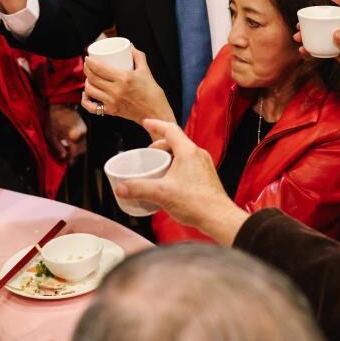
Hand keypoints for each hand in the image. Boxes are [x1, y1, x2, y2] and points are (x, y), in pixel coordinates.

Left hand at [46, 103, 85, 162]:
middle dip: (75, 155)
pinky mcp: (84, 128)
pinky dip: (79, 144)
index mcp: (74, 134)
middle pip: (82, 150)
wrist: (60, 105)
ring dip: (77, 150)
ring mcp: (84, 130)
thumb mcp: (51, 134)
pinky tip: (71, 145)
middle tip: (67, 158)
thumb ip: (58, 147)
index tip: (66, 160)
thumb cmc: (53, 118)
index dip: (70, 157)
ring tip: (68, 152)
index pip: (75, 152)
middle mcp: (82, 133)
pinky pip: (83, 140)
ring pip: (84, 145)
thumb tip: (64, 157)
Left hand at [82, 46, 173, 123]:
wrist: (155, 113)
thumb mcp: (146, 71)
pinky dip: (85, 100)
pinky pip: (91, 107)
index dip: (90, 62)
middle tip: (88, 65)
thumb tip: (130, 46)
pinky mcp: (111, 111)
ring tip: (89, 78)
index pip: (99, 68)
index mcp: (124, 78)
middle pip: (92, 78)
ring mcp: (112, 102)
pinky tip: (86, 94)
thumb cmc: (152, 93)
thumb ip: (139, 56)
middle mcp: (116, 90)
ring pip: (90, 90)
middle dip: (86, 69)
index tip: (88, 58)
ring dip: (86, 82)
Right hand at [115, 119, 248, 244]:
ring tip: (157, 169)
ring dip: (168, 158)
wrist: (218, 217)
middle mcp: (198, 155)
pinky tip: (169, 182)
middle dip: (159, 147)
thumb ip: (139, 189)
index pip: (170, 130)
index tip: (146, 123)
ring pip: (182, 155)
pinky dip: (176, 167)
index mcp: (188, 152)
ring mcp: (203, 166)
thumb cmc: (197, 203)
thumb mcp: (161, 193)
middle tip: (148, 155)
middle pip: (175, 142)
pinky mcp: (205, 177)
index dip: (156, 125)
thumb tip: (122, 187)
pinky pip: (188, 165)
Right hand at [294, 0, 339, 113]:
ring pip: (324, 32)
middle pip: (330, 17)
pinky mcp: (338, 51)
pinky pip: (323, 45)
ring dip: (310, 33)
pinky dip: (313, 47)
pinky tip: (305, 50)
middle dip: (314, 18)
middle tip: (301, 23)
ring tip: (299, 37)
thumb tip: (335, 33)